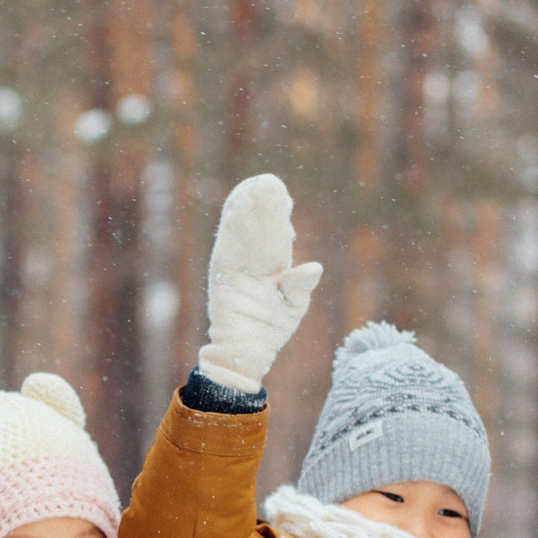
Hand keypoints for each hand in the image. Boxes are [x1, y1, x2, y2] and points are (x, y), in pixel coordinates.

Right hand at [199, 174, 323, 392]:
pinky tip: (239, 201)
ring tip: (256, 185)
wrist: (246, 353)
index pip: (273, 237)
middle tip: (270, 183)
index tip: (283, 197)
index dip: (277, 217)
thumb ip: (300, 285)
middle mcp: (251, 264)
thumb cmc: (268, 333)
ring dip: (247, 207)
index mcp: (268, 269)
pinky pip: (227, 241)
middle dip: (262, 206)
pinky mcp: (222, 271)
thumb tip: (314, 267)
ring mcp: (235, 266)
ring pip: (241, 230)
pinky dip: (232, 221)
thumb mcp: (292, 306)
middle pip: (256, 228)